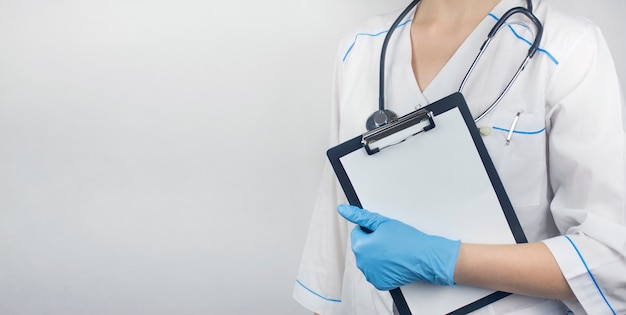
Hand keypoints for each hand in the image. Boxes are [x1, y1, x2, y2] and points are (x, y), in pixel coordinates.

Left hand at [337, 204, 460, 289]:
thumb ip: (360, 216)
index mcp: (359, 247)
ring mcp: (370, 275)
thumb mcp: (382, 222)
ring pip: (369, 259)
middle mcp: (361, 263)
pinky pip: (376, 272)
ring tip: (393, 251)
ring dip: (376, 255)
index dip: (371, 230)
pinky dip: (382, 267)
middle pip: (362, 247)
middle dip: (372, 243)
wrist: (424, 257)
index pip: (357, 233)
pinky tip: (393, 261)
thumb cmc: (407, 240)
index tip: (383, 232)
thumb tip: (343, 210)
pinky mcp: (380, 283)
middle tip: (389, 241)